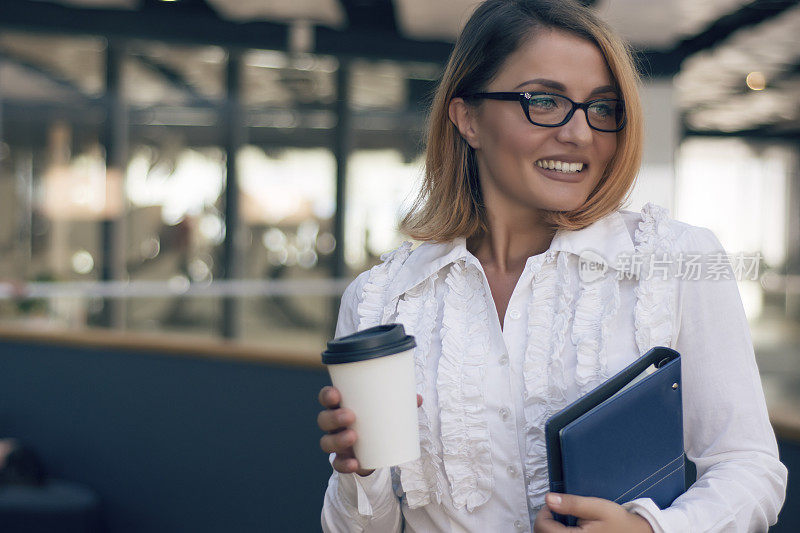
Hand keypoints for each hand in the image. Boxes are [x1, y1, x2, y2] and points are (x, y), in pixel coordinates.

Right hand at [317, 385, 422, 476]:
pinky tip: (355, 463)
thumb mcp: (387, 411)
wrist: (375, 451)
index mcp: (341, 406)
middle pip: (324, 420)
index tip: (336, 394)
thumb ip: (401, 403)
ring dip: (338, 439)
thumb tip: (417, 398)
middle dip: (334, 417)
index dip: (327, 395)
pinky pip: (338, 464)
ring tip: (353, 437)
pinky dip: (345, 464)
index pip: (327, 398)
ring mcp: (336, 443)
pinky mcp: (343, 460)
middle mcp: (334, 425)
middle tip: (350, 416)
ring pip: (326, 442)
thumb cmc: (377, 422)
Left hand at [533, 493, 653, 532]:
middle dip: (546, 521)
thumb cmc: (619, 522)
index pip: (543, 528)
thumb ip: (572, 503)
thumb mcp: (596, 507)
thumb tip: (549, 499)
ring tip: (564, 520)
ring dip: (551, 528)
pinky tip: (569, 528)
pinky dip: (558, 532)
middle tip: (557, 511)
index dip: (544, 512)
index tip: (552, 504)